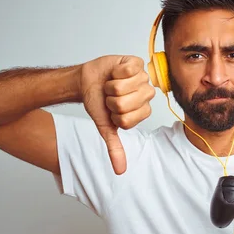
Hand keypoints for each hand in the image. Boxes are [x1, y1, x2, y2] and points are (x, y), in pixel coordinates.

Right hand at [79, 55, 155, 174]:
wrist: (87, 81)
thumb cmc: (98, 102)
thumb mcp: (106, 127)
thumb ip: (115, 148)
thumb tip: (120, 171)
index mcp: (143, 111)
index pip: (128, 119)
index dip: (114, 114)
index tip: (112, 110)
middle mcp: (146, 94)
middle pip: (127, 103)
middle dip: (112, 100)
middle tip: (111, 97)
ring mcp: (143, 77)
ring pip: (126, 86)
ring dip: (112, 85)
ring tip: (111, 84)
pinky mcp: (136, 63)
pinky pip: (129, 70)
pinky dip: (115, 72)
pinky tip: (115, 72)